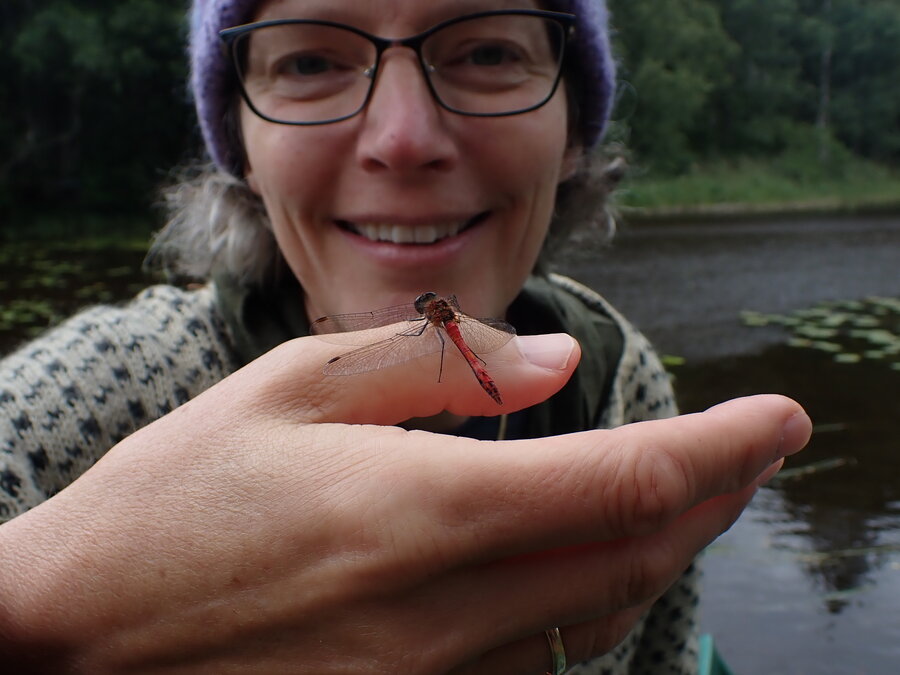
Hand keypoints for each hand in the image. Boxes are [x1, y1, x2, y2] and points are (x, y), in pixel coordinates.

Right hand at [0, 328, 810, 673]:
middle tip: (752, 449)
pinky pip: (539, 661)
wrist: (75, 643)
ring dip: (662, 550)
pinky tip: (590, 561)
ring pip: (599, 616)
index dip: (719, 447)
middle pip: (634, 556)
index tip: (776, 418)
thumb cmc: (171, 503)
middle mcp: (440, 612)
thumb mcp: (284, 392)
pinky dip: (591, 601)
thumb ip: (430, 369)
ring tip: (693, 495)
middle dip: (715, 497)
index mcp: (414, 511)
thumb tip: (551, 359)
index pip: (621, 479)